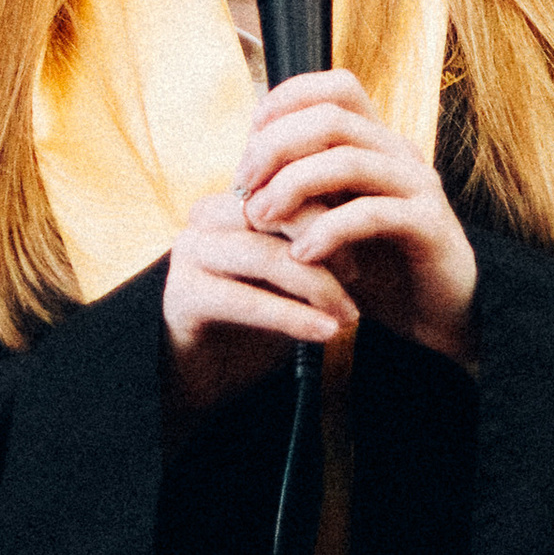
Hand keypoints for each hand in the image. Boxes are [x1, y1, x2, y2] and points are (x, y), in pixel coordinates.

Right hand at [162, 185, 355, 429]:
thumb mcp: (293, 272)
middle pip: (275, 210)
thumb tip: (370, 209)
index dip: (332, 203)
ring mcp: (190, 254)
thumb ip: (317, 238)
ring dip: (316, 285)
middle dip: (325, 238)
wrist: (205, 375)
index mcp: (232, 200)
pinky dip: (292, 317)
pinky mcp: (183, 296)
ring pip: (263, 254)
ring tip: (350, 314)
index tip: (368, 232)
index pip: (286, 178)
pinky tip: (327, 333)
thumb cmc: (259, 317)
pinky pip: (245, 300)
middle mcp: (205, 216)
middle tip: (359, 273)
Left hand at [237, 72, 479, 372]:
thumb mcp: (331, 219)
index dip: (289, 98)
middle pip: (332, 119)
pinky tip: (302, 255)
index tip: (249, 138)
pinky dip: (329, 230)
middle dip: (275, 147)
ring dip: (293, 185)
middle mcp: (399, 153)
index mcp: (377, 142)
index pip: (337, 88)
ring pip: (349, 160)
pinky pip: (373, 213)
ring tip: (261, 217)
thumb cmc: (378, 265)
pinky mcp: (428, 225)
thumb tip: (241, 175)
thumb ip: (301, 191)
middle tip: (242, 187)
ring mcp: (418, 185)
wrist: (437, 314)